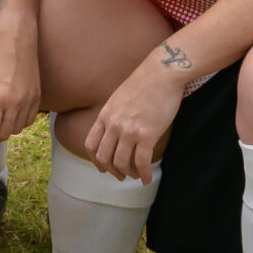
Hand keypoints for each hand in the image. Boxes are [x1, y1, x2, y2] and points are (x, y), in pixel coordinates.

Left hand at [82, 45, 191, 181]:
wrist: (162, 73)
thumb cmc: (144, 83)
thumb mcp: (119, 97)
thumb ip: (114, 114)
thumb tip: (115, 130)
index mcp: (105, 115)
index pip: (91, 144)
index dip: (96, 160)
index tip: (103, 167)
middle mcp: (113, 125)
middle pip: (104, 157)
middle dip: (112, 170)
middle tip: (121, 175)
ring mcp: (129, 131)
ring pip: (121, 163)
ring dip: (128, 173)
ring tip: (135, 175)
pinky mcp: (147, 134)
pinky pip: (141, 162)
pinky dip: (143, 174)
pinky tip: (146, 178)